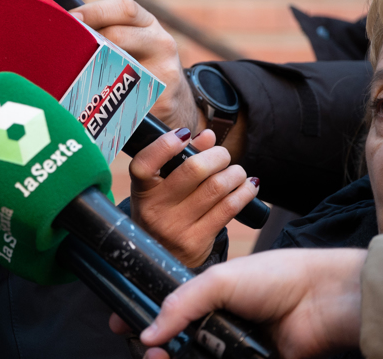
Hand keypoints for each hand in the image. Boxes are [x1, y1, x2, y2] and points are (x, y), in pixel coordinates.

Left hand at [71, 0, 198, 132]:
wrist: (174, 99)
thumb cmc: (137, 63)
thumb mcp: (130, 40)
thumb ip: (104, 30)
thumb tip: (62, 24)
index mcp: (149, 24)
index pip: (125, 8)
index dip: (95, 11)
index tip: (71, 17)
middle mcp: (162, 43)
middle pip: (119, 35)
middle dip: (88, 40)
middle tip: (64, 47)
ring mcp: (165, 72)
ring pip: (120, 66)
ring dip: (92, 69)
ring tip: (72, 71)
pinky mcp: (163, 99)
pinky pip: (126, 97)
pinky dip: (104, 97)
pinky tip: (89, 98)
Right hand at [127, 127, 258, 266]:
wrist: (162, 257)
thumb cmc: (163, 212)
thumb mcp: (160, 187)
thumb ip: (181, 159)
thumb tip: (209, 136)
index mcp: (142, 190)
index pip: (145, 164)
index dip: (164, 146)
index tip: (184, 134)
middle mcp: (155, 209)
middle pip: (193, 171)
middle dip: (217, 156)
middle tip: (224, 156)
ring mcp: (175, 227)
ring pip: (216, 189)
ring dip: (235, 174)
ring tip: (237, 172)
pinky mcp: (196, 241)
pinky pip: (228, 209)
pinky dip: (244, 193)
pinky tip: (249, 187)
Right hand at [134, 248, 366, 358]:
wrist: (321, 300)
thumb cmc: (275, 278)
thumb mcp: (217, 280)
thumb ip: (179, 304)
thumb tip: (149, 332)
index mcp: (208, 298)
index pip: (167, 313)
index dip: (144, 320)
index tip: (121, 327)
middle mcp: (219, 324)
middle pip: (178, 344)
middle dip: (158, 350)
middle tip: (148, 354)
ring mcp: (234, 348)